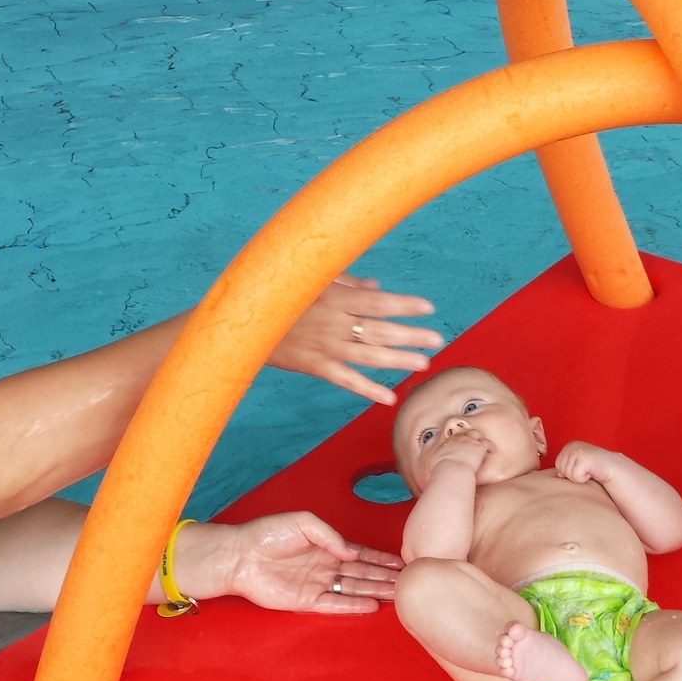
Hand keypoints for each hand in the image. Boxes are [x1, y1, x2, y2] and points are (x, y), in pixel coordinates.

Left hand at [199, 512, 402, 613]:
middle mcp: (325, 566)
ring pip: (353, 589)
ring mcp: (317, 584)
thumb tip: (352, 553)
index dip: (382, 559)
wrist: (239, 555)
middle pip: (362, 574)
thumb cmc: (266, 533)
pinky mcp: (305, 601)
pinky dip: (352, 606)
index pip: (361, 554)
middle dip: (385, 577)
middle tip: (409, 582)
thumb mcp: (302, 522)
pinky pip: (334, 605)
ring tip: (398, 595)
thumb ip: (330, 535)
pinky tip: (372, 606)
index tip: (402, 563)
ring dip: (375, 591)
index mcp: (326, 546)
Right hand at [269, 275, 445, 405]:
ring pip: (369, 356)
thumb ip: (347, 283)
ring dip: (398, 360)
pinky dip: (367, 390)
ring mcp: (326, 347)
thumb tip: (377, 287)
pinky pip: (346, 380)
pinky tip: (388, 398)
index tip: (428, 307)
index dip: (404, 305)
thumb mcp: (313, 282)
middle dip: (411, 334)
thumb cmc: (281, 296)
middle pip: (381, 330)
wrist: (244, 323)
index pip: (378, 302)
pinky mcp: (315, 367)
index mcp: (336, 298)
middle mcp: (335, 323)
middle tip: (437, 338)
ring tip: (423, 363)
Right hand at [431, 428, 492, 473]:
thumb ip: (437, 461)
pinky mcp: (479, 447)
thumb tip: (435, 464)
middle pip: (464, 432)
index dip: (457, 439)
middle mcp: (458, 439)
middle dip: (468, 435)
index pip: (453, 437)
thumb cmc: (443, 470)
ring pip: (476, 434)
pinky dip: (490, 446)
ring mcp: (469, 441)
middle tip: (470, 439)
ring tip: (482, 442)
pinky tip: (492, 450)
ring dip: (479, 438)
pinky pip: (487, 443)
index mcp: (447, 443)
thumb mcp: (435, 463)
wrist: (452, 470)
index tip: (459, 443)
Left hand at [553, 441, 620, 483]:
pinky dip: (583, 479)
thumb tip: (558, 474)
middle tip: (586, 470)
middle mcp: (572, 446)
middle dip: (573, 475)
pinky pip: (575, 477)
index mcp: (569, 446)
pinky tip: (591, 473)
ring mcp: (578, 451)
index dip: (569, 471)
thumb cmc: (594, 468)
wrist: (612, 467)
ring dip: (579, 477)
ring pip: (568, 474)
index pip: (558, 465)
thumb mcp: (577, 464)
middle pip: (561, 469)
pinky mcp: (584, 459)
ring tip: (589, 471)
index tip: (582, 468)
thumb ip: (566, 466)